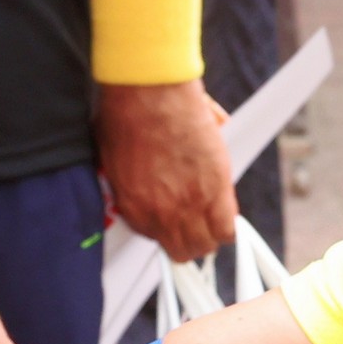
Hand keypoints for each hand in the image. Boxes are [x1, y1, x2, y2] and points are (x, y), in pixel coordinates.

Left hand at [96, 79, 235, 264]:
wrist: (148, 93)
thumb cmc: (126, 113)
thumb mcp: (113, 153)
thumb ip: (129, 173)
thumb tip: (139, 172)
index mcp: (133, 206)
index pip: (153, 237)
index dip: (165, 226)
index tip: (171, 215)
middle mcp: (160, 213)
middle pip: (181, 249)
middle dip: (188, 238)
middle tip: (194, 222)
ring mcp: (189, 204)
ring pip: (206, 243)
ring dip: (209, 234)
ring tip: (210, 218)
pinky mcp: (215, 189)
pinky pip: (228, 227)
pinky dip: (229, 225)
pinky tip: (225, 212)